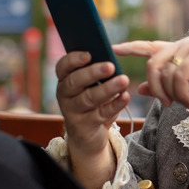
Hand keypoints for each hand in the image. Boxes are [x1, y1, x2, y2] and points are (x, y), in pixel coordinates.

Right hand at [55, 51, 129, 188]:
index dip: (73, 59)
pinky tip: (125, 96)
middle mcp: (65, 94)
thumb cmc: (93, 100)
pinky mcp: (84, 126)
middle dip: (92, 72)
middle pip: (75, 82)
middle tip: (110, 66)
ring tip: (123, 80)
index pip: (63, 67)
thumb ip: (96, 70)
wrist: (88, 134)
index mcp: (65, 79)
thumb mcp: (91, 84)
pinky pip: (101, 113)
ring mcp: (73, 111)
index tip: (89, 54)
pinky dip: (115, 104)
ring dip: (107, 88)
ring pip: (89, 98)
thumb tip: (110, 56)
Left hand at [113, 37, 188, 109]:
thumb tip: (138, 88)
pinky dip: (182, 94)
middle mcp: (183, 45)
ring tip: (186, 102)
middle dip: (155, 88)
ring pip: (165, 72)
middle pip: (152, 64)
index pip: (149, 47)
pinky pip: (179, 76)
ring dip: (172, 94)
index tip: (112, 49)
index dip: (130, 48)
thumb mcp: (184, 94)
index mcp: (178, 53)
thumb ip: (163, 89)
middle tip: (165, 104)